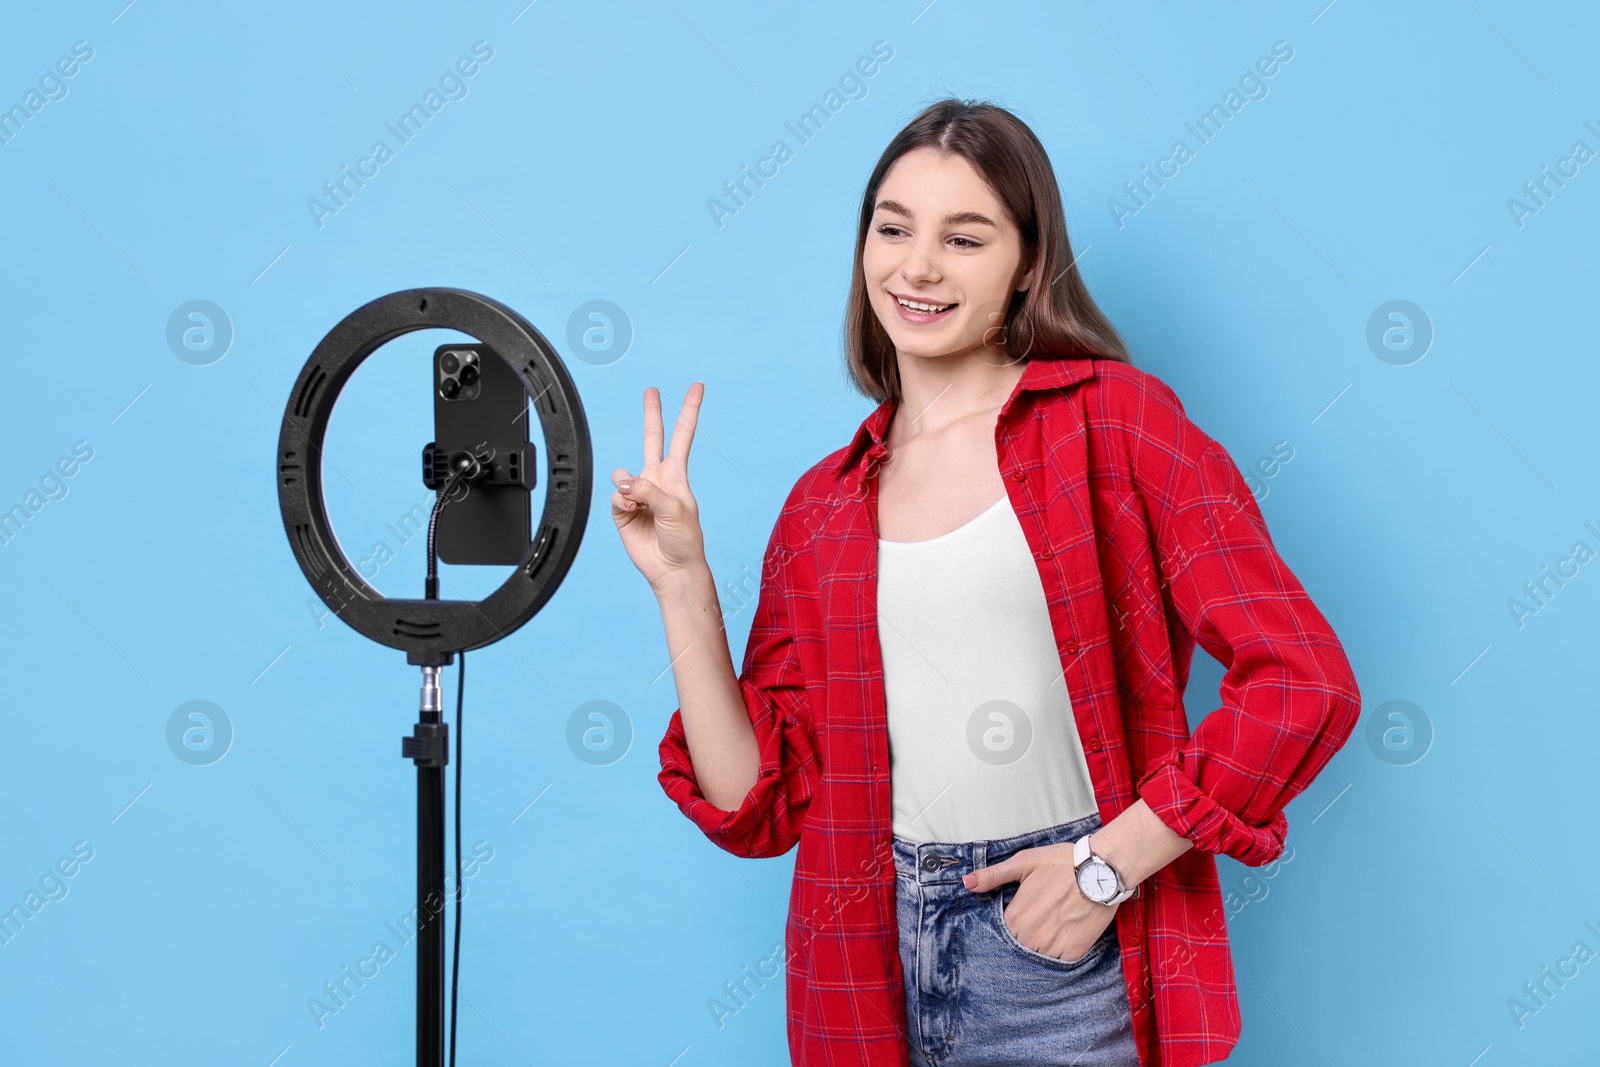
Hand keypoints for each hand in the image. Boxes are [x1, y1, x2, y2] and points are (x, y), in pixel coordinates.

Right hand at [612, 383, 709, 591]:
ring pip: (623, 474)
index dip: (689, 410)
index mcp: (675, 475)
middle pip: (651, 437)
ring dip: (628, 485)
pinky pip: (616, 496)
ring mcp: (638, 494)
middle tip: (651, 390)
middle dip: (651, 413)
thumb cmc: (684, 539)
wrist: (672, 567)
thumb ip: (650, 490)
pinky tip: (632, 513)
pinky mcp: (623, 511)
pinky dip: (623, 503)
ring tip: (638, 503)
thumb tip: (624, 483)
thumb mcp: (676, 508)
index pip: (682, 435)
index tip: (697, 386)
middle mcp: (656, 480)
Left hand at [963, 840, 1118, 962]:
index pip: (1003, 932)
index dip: (1014, 921)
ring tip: (1054, 923)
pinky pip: (1059, 961)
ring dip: (1043, 944)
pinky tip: (1066, 932)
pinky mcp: (1073, 954)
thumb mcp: (1023, 863)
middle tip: (1042, 916)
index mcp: (1015, 919)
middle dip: (1027, 934)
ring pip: (1039, 955)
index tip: (1025, 912)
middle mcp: (1030, 938)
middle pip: (1020, 945)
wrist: (1101, 871)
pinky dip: (1061, 950)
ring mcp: (1052, 948)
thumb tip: (966, 882)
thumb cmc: (1061, 863)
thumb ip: (993, 875)